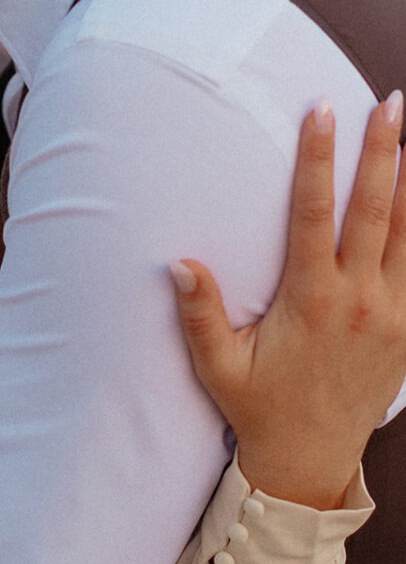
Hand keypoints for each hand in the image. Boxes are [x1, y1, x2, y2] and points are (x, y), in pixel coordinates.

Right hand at [173, 93, 405, 508]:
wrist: (311, 459)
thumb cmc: (259, 408)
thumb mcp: (218, 366)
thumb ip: (200, 314)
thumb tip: (178, 264)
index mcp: (311, 302)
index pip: (316, 214)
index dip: (318, 160)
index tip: (320, 113)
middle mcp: (359, 302)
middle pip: (376, 210)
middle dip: (383, 152)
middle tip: (389, 103)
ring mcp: (392, 315)